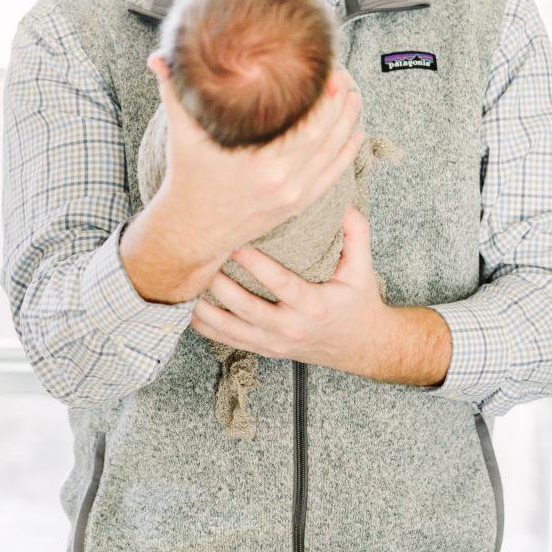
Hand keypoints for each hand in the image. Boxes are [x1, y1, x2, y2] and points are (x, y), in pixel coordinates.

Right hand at [120, 58, 362, 304]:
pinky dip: (347, 153)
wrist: (195, 228)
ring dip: (348, 123)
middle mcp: (281, 179)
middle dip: (339, 102)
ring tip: (355, 97)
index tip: (327, 69)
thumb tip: (159, 56)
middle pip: (324, 134)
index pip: (305, 121)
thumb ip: (173, 92)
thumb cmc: (190, 177)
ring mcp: (293, 194)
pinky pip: (333, 176)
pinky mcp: (299, 203)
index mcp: (257, 160)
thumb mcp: (181, 134)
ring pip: (333, 154)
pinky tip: (356, 134)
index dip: (323, 95)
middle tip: (344, 75)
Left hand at [190, 206, 388, 376]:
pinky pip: (230, 341)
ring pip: (233, 329)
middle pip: (248, 308)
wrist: (361, 346)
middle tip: (203, 259)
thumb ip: (355, 232)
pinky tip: (190, 310)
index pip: (281, 284)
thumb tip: (340, 202)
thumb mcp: (362, 267)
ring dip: (207, 309)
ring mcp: (276, 343)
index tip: (237, 243)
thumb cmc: (358, 301)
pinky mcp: (266, 349)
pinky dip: (207, 328)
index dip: (257, 265)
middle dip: (222, 284)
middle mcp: (292, 328)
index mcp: (315, 306)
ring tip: (188, 285)